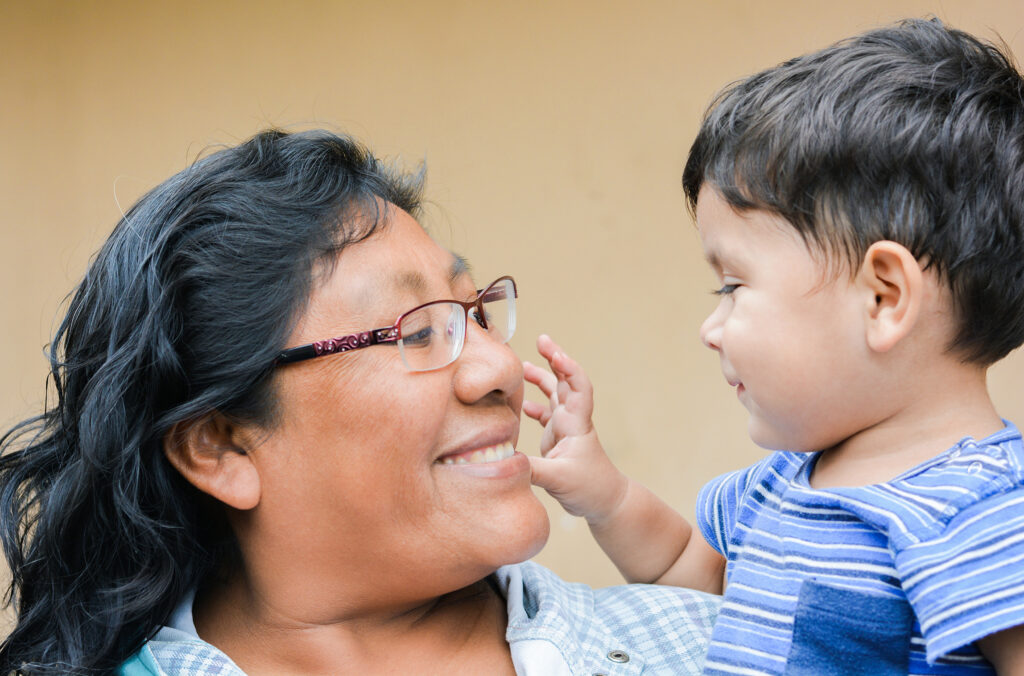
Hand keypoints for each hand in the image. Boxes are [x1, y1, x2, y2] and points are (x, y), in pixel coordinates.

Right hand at [523, 334, 627, 523]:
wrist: (606, 502)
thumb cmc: (590, 489)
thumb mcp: (559, 480)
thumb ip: (529, 469)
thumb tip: (501, 459)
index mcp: (576, 424)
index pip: (578, 387)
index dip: (569, 368)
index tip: (556, 354)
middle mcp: (571, 421)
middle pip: (565, 382)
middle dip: (554, 359)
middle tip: (541, 339)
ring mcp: (565, 429)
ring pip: (554, 395)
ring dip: (542, 378)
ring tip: (523, 366)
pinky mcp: (558, 440)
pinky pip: (546, 415)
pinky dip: (533, 406)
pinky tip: (520, 405)